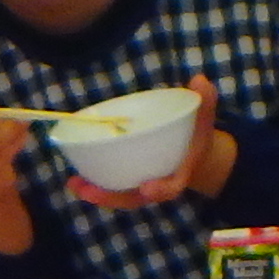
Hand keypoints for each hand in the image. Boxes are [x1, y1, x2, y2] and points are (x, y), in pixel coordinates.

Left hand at [69, 74, 238, 212]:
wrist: (193, 150)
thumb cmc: (196, 134)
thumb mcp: (204, 117)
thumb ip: (205, 101)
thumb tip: (199, 80)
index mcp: (180, 174)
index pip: (172, 187)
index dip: (160, 189)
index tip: (147, 188)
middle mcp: (158, 185)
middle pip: (135, 198)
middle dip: (112, 197)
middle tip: (91, 191)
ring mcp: (142, 185)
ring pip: (118, 195)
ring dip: (96, 193)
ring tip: (74, 183)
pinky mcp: (130, 180)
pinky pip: (111, 186)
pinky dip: (94, 185)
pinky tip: (74, 179)